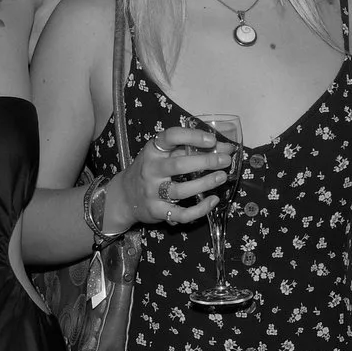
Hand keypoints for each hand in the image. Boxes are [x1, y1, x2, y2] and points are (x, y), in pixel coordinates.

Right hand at [113, 126, 228, 227]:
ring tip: (222, 177)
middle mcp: (151, 170)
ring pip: (181, 190)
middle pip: (179, 165)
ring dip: (205, 183)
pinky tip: (213, 200)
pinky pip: (181, 213)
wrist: (125, 196)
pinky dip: (200, 209)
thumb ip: (191, 149)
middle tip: (225, 160)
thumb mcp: (164, 155)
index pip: (171, 137)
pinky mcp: (157, 211)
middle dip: (205, 162)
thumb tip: (226, 147)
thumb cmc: (151, 170)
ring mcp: (153, 192)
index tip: (212, 140)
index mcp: (153, 150)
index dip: (193, 136)